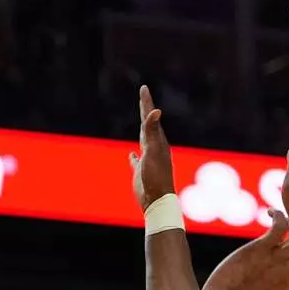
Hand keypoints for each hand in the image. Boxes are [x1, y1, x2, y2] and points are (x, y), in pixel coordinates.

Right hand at [130, 84, 174, 210]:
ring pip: (144, 140)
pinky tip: (131, 155)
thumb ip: (152, 131)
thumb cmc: (156, 176)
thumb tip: (156, 111)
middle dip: (145, 110)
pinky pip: (136, 161)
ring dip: (142, 130)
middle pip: (148, 125)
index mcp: (157, 142)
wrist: (157, 201)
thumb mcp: (152, 151)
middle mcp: (154, 148)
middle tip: (143, 96)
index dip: (146, 103)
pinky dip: (133, 156)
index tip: (144, 88)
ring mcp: (147, 160)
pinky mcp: (141, 172)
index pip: (150, 118)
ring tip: (141, 122)